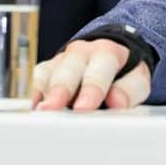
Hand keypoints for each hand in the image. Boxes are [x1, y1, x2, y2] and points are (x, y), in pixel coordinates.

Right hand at [32, 39, 150, 110]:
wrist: (108, 55)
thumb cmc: (122, 72)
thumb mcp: (136, 78)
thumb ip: (130, 90)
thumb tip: (117, 102)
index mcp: (107, 52)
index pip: (100, 67)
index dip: (92, 87)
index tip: (85, 107)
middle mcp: (81, 53)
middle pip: (68, 69)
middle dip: (60, 89)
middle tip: (52, 108)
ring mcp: (60, 61)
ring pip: (47, 74)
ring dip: (41, 93)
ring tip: (37, 112)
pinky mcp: (45, 72)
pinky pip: (34, 80)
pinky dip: (30, 94)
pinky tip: (29, 109)